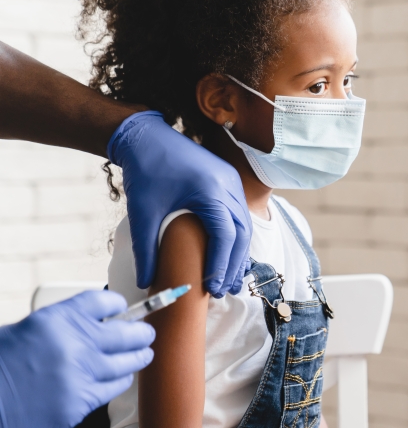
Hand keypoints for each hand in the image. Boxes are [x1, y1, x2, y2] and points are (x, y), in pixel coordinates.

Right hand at [0, 291, 154, 427]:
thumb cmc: (0, 365)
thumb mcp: (29, 329)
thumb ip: (66, 325)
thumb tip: (98, 323)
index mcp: (60, 319)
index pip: (106, 302)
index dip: (119, 305)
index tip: (124, 308)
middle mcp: (76, 344)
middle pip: (129, 332)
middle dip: (142, 332)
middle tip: (147, 333)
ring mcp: (82, 374)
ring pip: (129, 361)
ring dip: (138, 357)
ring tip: (143, 354)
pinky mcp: (82, 402)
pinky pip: (115, 387)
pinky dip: (120, 380)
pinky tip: (120, 378)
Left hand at [108, 110, 251, 296]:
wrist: (146, 137)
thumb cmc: (145, 171)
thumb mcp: (142, 212)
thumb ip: (146, 249)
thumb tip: (148, 282)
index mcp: (211, 190)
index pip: (225, 235)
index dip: (221, 265)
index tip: (212, 288)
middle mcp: (229, 185)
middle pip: (242, 233)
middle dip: (234, 264)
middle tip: (223, 290)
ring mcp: (232, 181)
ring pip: (245, 225)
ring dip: (238, 253)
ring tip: (229, 280)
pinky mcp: (228, 181)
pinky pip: (239, 214)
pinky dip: (236, 238)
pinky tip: (228, 254)